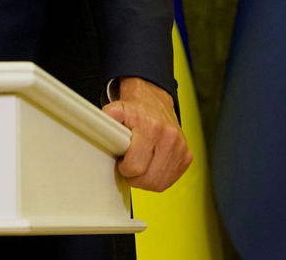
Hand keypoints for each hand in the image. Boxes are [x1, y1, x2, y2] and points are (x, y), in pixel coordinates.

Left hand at [101, 76, 191, 190]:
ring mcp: (180, 148)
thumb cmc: (136, 111)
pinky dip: (157, 179)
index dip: (124, 168)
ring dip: (145, 180)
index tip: (122, 160)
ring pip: (158, 183)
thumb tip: (99, 124)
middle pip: (148, 179)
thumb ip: (107, 118)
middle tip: (129, 164)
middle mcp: (169, 138)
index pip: (136, 167)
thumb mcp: (117, 109)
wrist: (154, 102)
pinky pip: (168, 181)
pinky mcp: (186, 156)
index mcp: (151, 128)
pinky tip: (150, 167)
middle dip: (134, 176)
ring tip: (139, 165)